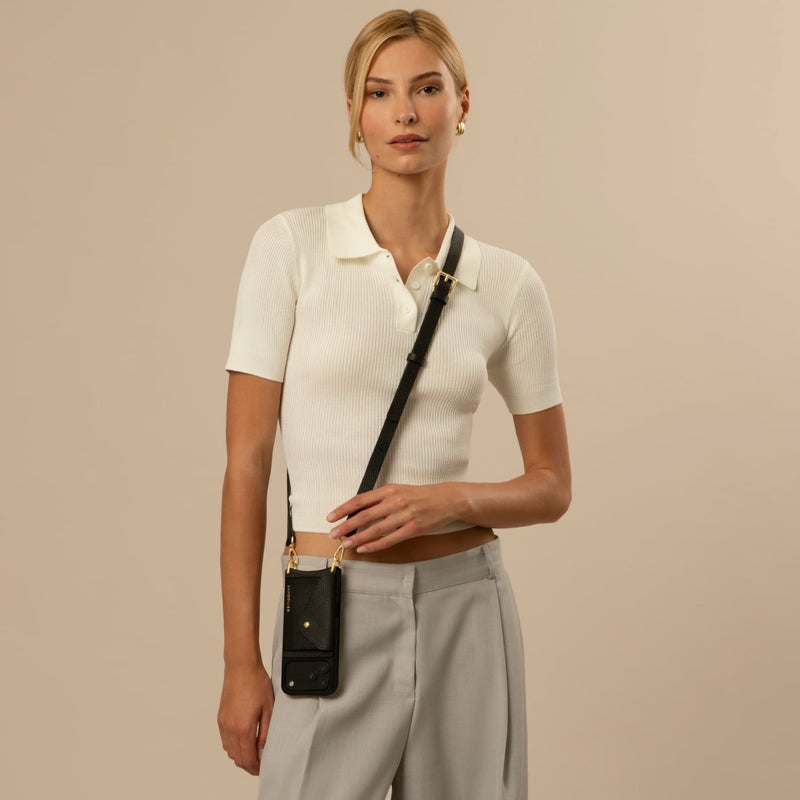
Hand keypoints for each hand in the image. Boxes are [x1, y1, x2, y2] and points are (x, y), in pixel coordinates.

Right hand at [217, 663, 273, 774]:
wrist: (241, 667)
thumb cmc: (256, 683)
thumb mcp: (269, 708)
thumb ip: (266, 732)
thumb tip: (264, 749)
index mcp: (243, 728)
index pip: (247, 759)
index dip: (256, 768)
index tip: (263, 768)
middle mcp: (230, 729)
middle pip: (237, 759)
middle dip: (249, 764)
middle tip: (260, 762)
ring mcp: (223, 724)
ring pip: (230, 751)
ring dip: (240, 755)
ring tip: (254, 751)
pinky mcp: (220, 718)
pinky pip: (225, 740)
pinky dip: (233, 746)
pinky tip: (244, 740)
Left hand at [327, 482, 462, 553]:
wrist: (447, 499)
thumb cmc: (421, 495)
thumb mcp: (399, 490)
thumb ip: (381, 498)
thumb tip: (359, 509)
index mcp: (389, 490)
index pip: (361, 500)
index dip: (344, 509)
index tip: (331, 517)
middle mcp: (395, 501)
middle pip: (364, 515)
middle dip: (346, 526)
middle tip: (334, 534)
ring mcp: (404, 515)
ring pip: (375, 529)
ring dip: (358, 537)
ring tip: (346, 543)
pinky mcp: (413, 528)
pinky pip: (389, 539)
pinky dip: (375, 545)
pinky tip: (364, 548)